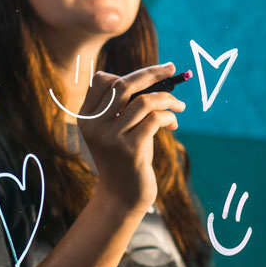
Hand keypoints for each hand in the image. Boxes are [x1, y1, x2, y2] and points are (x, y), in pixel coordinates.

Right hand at [77, 63, 184, 211]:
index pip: (101, 80)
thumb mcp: (119, 130)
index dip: (128, 74)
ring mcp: (110, 139)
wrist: (122, 198)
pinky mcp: (130, 151)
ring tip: (179, 106)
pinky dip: (169, 117)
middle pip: (122, 85)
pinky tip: (173, 125)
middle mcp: (94, 126)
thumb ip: (125, 106)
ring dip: (167, 99)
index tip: (152, 74)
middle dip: (151, 73)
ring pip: (143, 101)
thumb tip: (155, 75)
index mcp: (86, 117)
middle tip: (172, 69)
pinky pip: (154, 119)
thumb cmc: (126, 159)